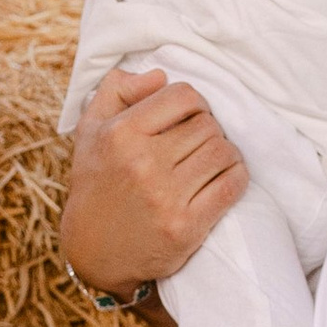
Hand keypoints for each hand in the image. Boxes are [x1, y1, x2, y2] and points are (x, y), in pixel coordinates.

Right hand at [61, 62, 245, 300]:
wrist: (93, 251)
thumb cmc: (97, 183)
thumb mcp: (90, 130)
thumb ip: (117, 90)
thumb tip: (160, 75)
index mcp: (120, 134)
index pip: (183, 95)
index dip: (193, 103)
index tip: (188, 118)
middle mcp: (142, 163)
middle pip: (207, 124)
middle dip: (208, 130)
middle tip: (198, 144)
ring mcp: (165, 197)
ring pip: (223, 151)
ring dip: (224, 153)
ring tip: (210, 161)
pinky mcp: (185, 227)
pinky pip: (232, 185)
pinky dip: (236, 176)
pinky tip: (223, 178)